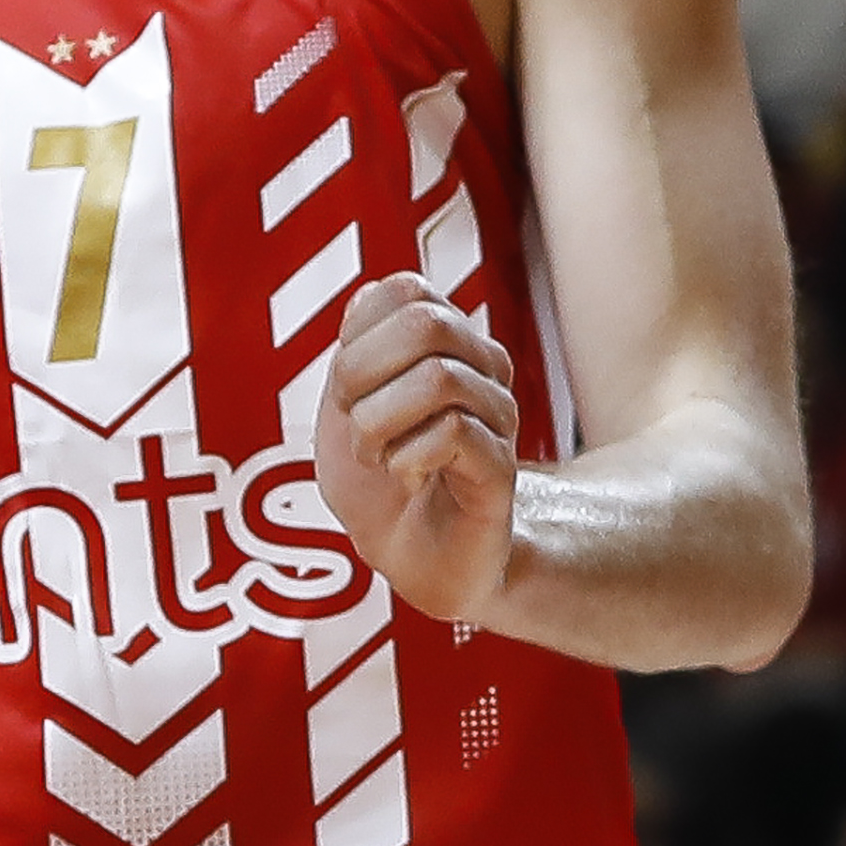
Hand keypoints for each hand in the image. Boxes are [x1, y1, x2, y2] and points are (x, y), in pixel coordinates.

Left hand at [310, 273, 522, 622]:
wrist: (412, 554)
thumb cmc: (377, 481)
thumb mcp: (344, 406)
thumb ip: (353, 347)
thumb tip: (366, 295)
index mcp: (443, 346)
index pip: (406, 290)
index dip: (358, 333)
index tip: (348, 385)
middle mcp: (480, 370)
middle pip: (427, 323)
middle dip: (361, 372)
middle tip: (355, 419)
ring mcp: (497, 417)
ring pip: (440, 378)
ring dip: (378, 423)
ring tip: (377, 455)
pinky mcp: (501, 469)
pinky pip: (454, 433)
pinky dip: (405, 458)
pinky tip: (405, 476)